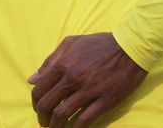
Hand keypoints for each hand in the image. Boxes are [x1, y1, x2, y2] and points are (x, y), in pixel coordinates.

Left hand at [28, 32, 147, 127]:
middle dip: (42, 117)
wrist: (130, 47)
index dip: (35, 102)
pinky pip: (84, 120)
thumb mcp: (73, 42)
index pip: (39, 89)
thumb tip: (32, 79)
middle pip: (47, 104)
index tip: (39, 108)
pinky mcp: (104, 100)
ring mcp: (88, 90)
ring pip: (62, 115)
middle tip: (45, 122)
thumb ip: (51, 59)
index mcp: (63, 63)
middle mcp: (73, 77)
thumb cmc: (101, 43)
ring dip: (55, 126)